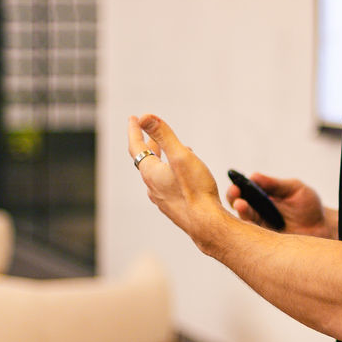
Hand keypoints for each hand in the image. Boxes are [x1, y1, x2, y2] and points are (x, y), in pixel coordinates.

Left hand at [128, 114, 225, 248]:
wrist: (207, 225)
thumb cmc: (196, 191)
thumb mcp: (180, 156)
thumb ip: (163, 135)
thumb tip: (145, 117)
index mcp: (151, 173)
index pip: (136, 147)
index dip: (135, 130)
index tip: (134, 118)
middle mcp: (152, 187)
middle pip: (146, 161)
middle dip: (148, 144)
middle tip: (146, 132)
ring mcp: (163, 199)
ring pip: (158, 174)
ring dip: (162, 159)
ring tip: (173, 151)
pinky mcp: (174, 207)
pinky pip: (167, 185)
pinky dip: (171, 173)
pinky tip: (184, 175)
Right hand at [226, 172, 334, 237]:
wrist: (323, 228)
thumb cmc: (308, 206)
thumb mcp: (294, 189)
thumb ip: (275, 184)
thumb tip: (254, 175)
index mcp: (259, 198)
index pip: (242, 193)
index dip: (236, 188)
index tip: (237, 185)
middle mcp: (256, 214)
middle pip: (238, 207)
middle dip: (234, 200)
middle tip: (237, 197)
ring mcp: (260, 230)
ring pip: (243, 224)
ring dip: (241, 215)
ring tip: (241, 206)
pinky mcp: (267, 246)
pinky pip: (255, 241)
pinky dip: (251, 234)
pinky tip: (251, 227)